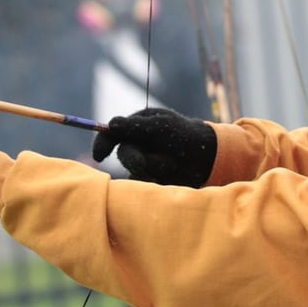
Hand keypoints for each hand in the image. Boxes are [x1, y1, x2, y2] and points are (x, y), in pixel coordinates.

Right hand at [91, 107, 216, 187]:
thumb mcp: (162, 127)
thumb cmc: (186, 136)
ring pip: (134, 169)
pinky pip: (142, 182)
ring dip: (151, 167)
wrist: (207, 158)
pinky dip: (153, 178)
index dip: (103, 143)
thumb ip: (136, 127)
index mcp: (138, 124)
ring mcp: (144, 159)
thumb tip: (111, 124)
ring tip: (171, 163)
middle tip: (146, 164)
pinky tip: (168, 172)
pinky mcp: (150, 176)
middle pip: (123, 154)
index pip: (113, 132)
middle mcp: (138, 142)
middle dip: (135, 159)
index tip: (100, 155)